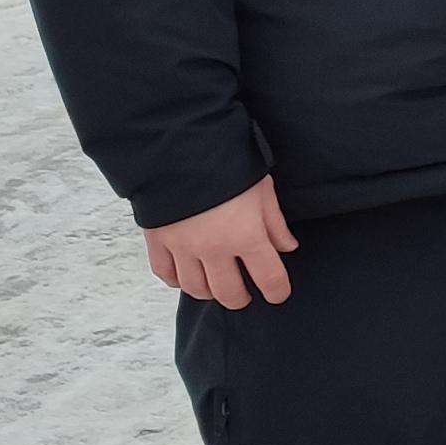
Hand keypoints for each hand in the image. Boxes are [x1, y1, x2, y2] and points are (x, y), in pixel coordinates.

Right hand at [147, 176, 296, 307]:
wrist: (181, 145)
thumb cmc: (227, 161)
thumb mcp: (262, 189)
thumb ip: (275, 223)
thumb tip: (287, 246)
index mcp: (246, 236)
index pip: (269, 279)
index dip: (278, 291)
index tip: (278, 293)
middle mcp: (214, 249)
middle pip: (229, 293)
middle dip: (240, 299)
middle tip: (245, 294)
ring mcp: (183, 247)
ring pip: (196, 289)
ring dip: (209, 292)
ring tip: (216, 285)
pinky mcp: (158, 240)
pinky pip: (165, 274)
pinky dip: (176, 280)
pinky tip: (186, 275)